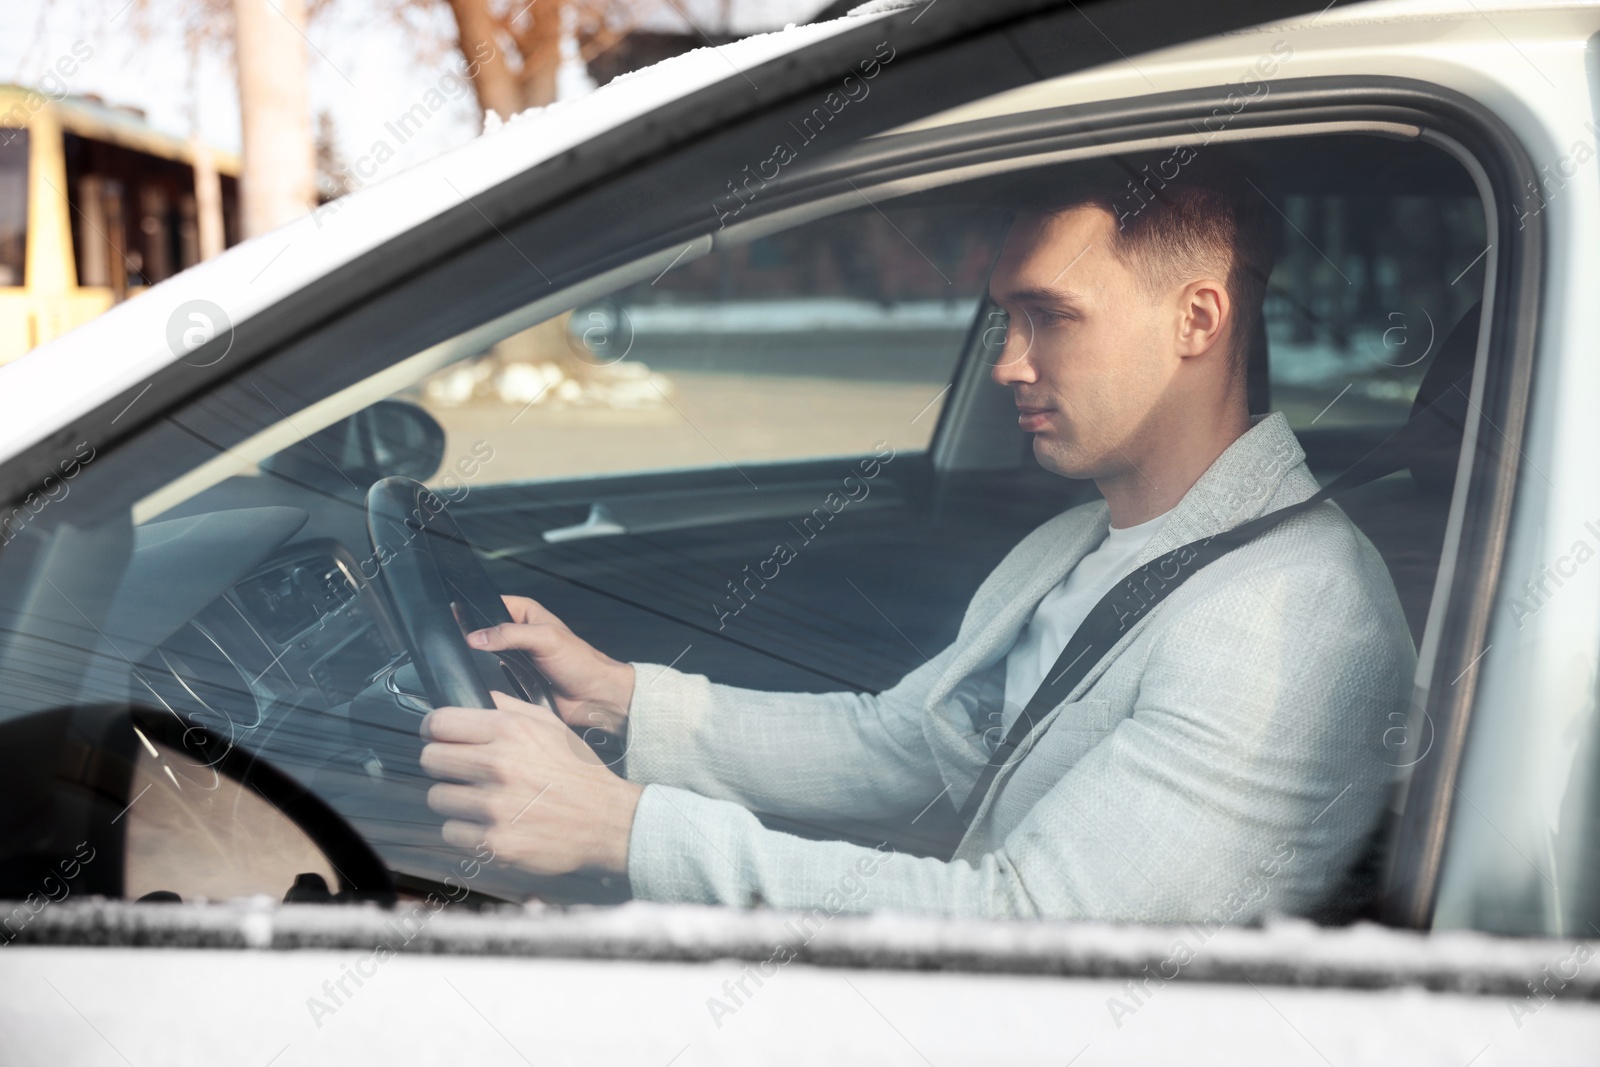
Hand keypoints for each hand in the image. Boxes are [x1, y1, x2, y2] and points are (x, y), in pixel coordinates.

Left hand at [421, 691, 642, 875]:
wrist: (608, 820)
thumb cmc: (579, 774)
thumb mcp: (551, 726)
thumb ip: (509, 708)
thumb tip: (474, 699)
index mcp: (510, 731)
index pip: (439, 723)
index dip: (435, 730)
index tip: (440, 738)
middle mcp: (498, 765)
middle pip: (430, 759)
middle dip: (444, 764)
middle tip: (463, 771)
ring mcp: (494, 807)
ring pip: (437, 797)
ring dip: (455, 799)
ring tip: (482, 800)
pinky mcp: (494, 843)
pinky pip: (452, 832)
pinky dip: (467, 830)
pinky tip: (491, 824)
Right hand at [469, 595, 632, 734]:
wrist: (594, 697)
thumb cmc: (581, 663)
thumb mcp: (545, 639)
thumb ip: (509, 634)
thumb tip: (477, 637)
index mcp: (527, 613)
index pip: (491, 603)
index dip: (475, 610)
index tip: (459, 620)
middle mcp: (520, 633)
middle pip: (484, 632)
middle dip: (477, 640)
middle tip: (472, 647)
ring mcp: (517, 657)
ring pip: (485, 657)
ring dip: (484, 663)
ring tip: (488, 666)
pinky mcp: (516, 680)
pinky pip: (494, 679)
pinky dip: (492, 682)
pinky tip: (493, 684)